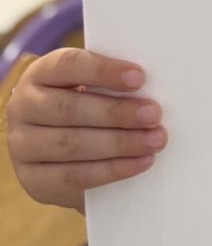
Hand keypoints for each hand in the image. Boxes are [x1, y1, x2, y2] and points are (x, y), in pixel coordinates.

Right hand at [5, 48, 165, 211]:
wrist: (58, 151)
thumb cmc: (86, 107)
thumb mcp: (92, 87)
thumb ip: (113, 85)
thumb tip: (153, 88)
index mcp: (40, 74)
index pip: (68, 66)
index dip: (104, 71)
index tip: (140, 77)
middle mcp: (23, 107)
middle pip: (70, 109)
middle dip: (117, 112)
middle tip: (154, 114)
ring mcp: (22, 146)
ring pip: (72, 145)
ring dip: (120, 143)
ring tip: (155, 140)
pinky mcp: (33, 180)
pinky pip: (74, 177)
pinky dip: (112, 170)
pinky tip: (140, 162)